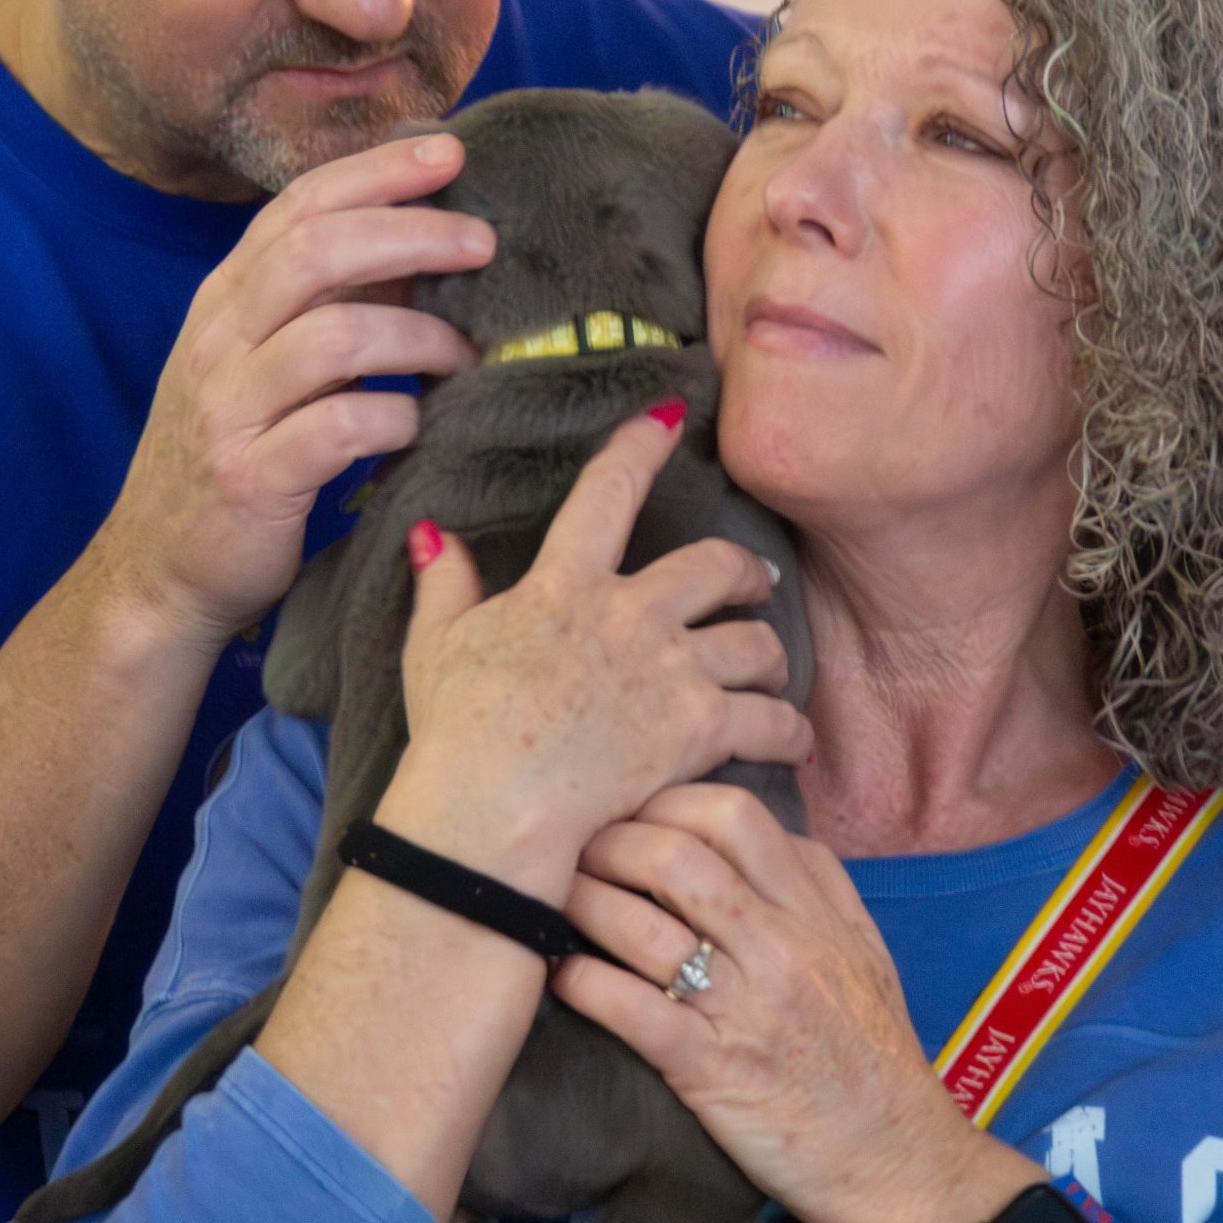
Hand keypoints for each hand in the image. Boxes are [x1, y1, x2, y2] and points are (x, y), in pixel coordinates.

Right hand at [100, 131, 492, 645]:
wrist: (157, 573)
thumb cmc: (237, 456)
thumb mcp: (269, 363)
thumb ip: (331, 302)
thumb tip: (426, 241)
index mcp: (226, 300)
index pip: (299, 205)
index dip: (376, 170)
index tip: (450, 151)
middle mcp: (219, 340)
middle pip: (316, 251)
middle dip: (410, 232)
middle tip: (483, 243)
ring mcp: (228, 409)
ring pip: (334, 335)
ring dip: (419, 335)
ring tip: (467, 353)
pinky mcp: (251, 479)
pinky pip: (339, 427)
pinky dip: (396, 416)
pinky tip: (420, 422)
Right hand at [378, 409, 814, 900]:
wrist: (489, 808)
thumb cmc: (455, 731)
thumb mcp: (435, 645)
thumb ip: (444, 584)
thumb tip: (430, 534)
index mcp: (565, 584)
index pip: (608, 492)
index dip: (640, 446)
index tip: (667, 415)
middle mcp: (630, 613)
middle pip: (717, 565)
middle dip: (746, 570)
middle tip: (755, 580)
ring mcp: (669, 668)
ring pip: (756, 641)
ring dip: (770, 654)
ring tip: (771, 668)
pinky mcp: (698, 727)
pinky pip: (769, 718)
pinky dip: (787, 729)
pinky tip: (791, 738)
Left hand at [552, 783, 978, 1222]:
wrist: (897, 1164)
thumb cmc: (874, 1055)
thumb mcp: (865, 950)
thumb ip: (817, 882)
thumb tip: (752, 830)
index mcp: (814, 912)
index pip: (734, 816)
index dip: (669, 801)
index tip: (633, 811)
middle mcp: (780, 948)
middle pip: (678, 857)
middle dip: (612, 842)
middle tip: (575, 850)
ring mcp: (745, 1009)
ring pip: (647, 928)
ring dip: (584, 904)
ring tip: (551, 901)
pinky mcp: (713, 1073)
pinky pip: (635, 1012)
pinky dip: (586, 984)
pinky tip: (561, 973)